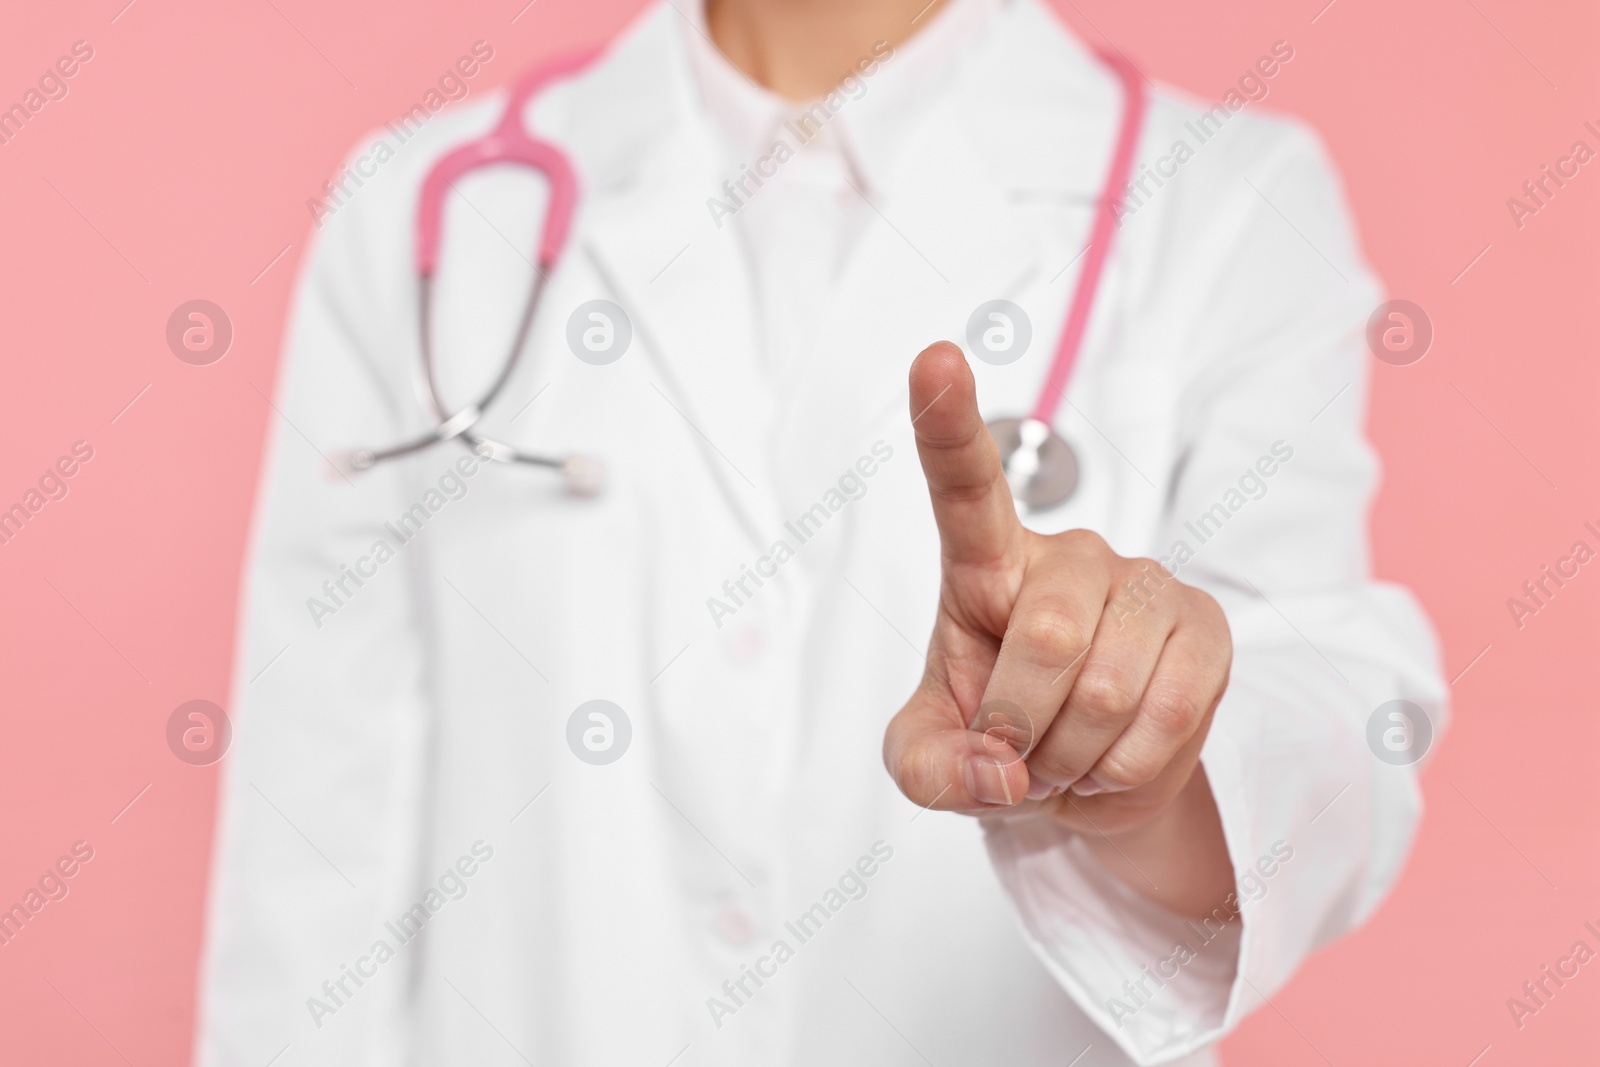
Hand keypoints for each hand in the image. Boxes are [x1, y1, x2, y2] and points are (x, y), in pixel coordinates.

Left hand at [883, 342, 1232, 838]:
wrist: (1078, 779)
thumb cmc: (992, 741)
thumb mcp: (929, 762)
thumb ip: (932, 767)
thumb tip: (998, 771)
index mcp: (984, 562)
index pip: (964, 484)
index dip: (948, 422)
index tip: (934, 358)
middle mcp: (1070, 553)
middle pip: (1047, 636)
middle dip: (1021, 725)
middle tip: (1017, 750)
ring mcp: (1145, 582)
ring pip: (1107, 689)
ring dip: (1071, 758)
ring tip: (1064, 753)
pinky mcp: (1208, 626)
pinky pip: (1169, 715)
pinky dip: (1125, 769)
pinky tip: (1111, 757)